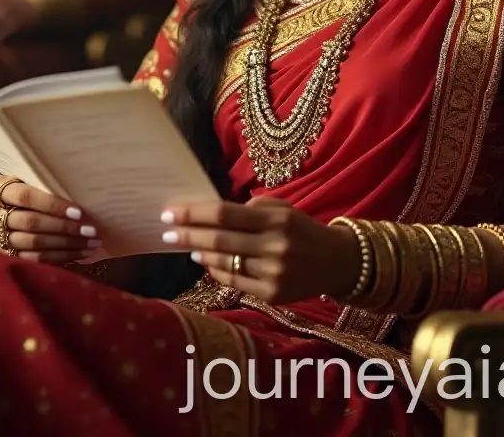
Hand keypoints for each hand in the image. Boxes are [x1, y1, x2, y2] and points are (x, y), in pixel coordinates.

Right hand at [0, 174, 102, 264]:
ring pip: (33, 244)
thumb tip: (79, 191)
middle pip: (31, 223)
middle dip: (64, 228)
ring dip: (66, 246)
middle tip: (91, 231)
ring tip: (90, 244)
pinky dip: (57, 257)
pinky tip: (78, 254)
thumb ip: (40, 183)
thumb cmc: (17, 187)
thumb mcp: (22, 178)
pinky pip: (32, 259)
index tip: (79, 212)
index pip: (26, 197)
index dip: (53, 205)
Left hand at [160, 197, 361, 303]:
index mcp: (276, 219)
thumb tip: (210, 214)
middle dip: (188, 236)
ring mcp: (274, 274)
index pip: (225, 214)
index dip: (194, 214)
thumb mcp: (283, 209)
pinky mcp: (273, 295)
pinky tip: (206, 262)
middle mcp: (275, 246)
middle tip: (167, 232)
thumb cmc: (301, 228)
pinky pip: (235, 282)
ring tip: (187, 246)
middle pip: (220, 241)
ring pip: (225, 264)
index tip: (170, 212)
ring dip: (200, 254)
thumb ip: (251, 209)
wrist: (336, 261)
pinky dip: (216, 271)